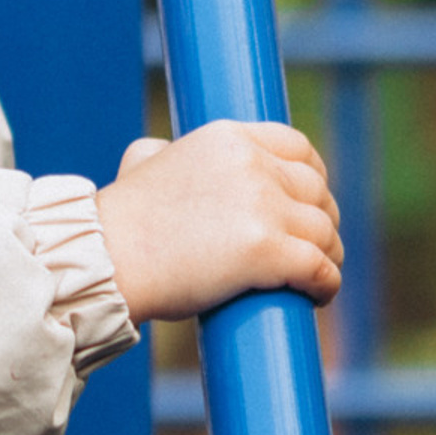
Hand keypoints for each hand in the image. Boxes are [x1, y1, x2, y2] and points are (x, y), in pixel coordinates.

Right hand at [93, 121, 340, 322]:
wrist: (107, 258)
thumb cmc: (120, 222)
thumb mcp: (142, 163)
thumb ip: (160, 151)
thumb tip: (161, 151)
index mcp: (229, 138)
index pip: (297, 146)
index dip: (314, 176)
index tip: (311, 200)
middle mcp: (253, 165)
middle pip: (316, 191)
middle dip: (322, 220)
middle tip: (314, 247)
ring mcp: (264, 207)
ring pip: (323, 232)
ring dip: (328, 255)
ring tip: (316, 277)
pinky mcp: (267, 251)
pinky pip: (319, 267)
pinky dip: (326, 283)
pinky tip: (318, 296)